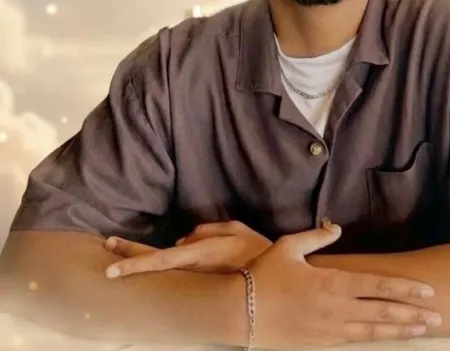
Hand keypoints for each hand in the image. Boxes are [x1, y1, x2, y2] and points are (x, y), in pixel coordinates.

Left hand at [104, 221, 271, 276]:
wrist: (274, 281)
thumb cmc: (256, 251)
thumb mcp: (235, 229)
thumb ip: (205, 230)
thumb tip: (180, 241)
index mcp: (199, 254)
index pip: (160, 258)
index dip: (134, 261)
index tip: (110, 268)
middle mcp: (192, 272)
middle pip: (155, 266)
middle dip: (129, 258)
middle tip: (107, 247)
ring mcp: (194, 282)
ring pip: (166, 271)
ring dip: (150, 261)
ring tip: (130, 250)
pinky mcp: (200, 289)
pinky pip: (179, 275)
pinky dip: (168, 268)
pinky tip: (162, 263)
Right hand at [242, 223, 438, 348]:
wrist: (240, 312)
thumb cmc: (263, 275)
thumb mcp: (288, 247)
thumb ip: (317, 237)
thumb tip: (338, 229)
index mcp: (332, 282)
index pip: (378, 285)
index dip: (405, 288)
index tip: (427, 290)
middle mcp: (336, 308)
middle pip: (383, 311)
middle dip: (412, 312)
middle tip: (438, 315)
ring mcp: (329, 330)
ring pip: (373, 331)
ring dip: (399, 330)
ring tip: (421, 329)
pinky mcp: (319, 344)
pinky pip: (354, 342)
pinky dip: (375, 340)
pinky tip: (387, 339)